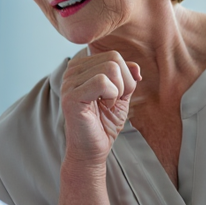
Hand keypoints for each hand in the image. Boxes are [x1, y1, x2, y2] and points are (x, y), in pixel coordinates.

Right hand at [60, 51, 141, 166]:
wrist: (93, 149)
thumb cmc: (104, 123)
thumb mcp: (122, 94)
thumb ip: (127, 76)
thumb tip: (136, 67)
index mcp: (82, 66)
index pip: (114, 55)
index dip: (125, 77)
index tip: (116, 95)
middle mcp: (72, 70)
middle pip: (113, 59)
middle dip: (124, 83)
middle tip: (113, 102)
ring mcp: (69, 82)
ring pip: (110, 68)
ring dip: (117, 91)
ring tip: (106, 105)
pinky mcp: (71, 96)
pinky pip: (102, 82)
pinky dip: (111, 96)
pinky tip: (103, 107)